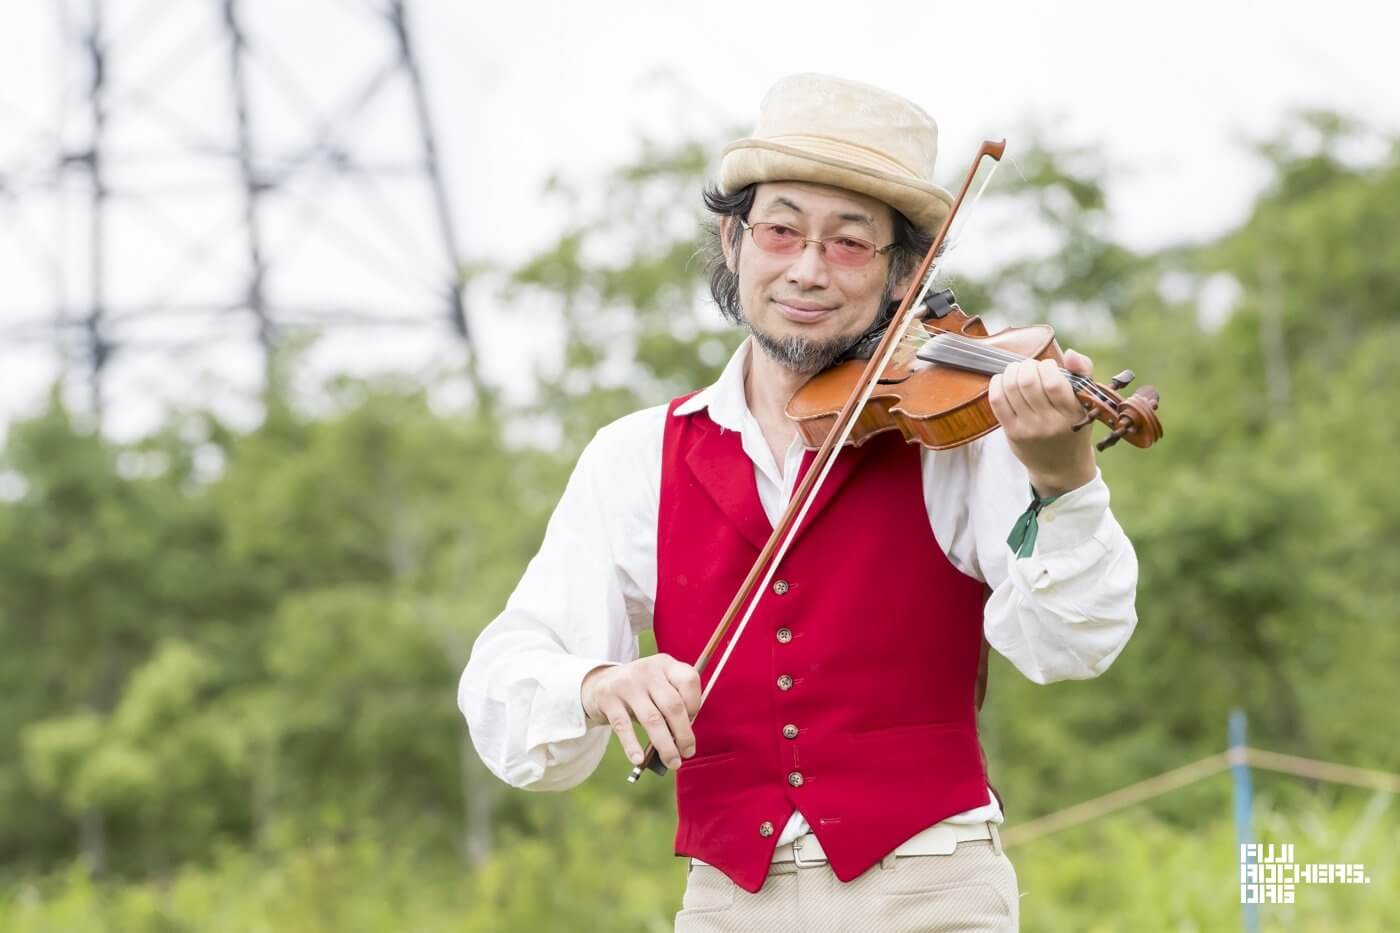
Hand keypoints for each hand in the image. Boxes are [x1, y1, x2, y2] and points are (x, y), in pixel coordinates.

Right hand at [581, 653, 700, 769]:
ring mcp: (627, 683)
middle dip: (683, 734)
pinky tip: (639, 759)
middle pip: (673, 705)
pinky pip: (623, 726)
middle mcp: (647, 670)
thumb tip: (684, 739)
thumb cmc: (640, 691)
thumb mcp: (658, 686)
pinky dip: (632, 745)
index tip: (692, 723)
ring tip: (672, 762)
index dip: (695, 705)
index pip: (689, 680)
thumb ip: (673, 705)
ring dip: (665, 745)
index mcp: (665, 664)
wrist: (599, 683)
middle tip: (687, 753)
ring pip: (652, 719)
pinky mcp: (607, 697)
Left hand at [988, 349, 1097, 496]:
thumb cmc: (1074, 427)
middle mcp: (1049, 422)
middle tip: (1030, 366)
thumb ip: (1083, 373)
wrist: (1061, 467)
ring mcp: (1028, 428)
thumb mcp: (1087, 402)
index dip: (1047, 366)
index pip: (1054, 383)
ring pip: (1010, 388)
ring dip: (1011, 371)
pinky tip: (1004, 379)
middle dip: (1026, 366)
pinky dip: (997, 383)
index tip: (1049, 366)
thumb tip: (1070, 353)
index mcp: (1072, 413)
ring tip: (1018, 370)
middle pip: (1028, 382)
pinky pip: (997, 401)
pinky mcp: (1011, 432)